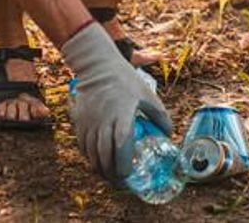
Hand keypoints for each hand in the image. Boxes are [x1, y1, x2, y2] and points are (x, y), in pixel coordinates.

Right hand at [61, 24, 172, 179]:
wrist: (97, 67)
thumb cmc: (125, 80)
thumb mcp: (147, 94)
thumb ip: (159, 115)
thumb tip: (169, 133)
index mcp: (122, 115)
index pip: (121, 147)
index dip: (123, 164)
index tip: (129, 174)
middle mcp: (103, 122)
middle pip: (104, 157)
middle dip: (112, 174)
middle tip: (121, 181)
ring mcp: (89, 123)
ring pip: (92, 155)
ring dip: (101, 169)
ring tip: (110, 175)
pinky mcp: (79, 122)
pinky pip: (83, 147)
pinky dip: (91, 158)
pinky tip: (99, 161)